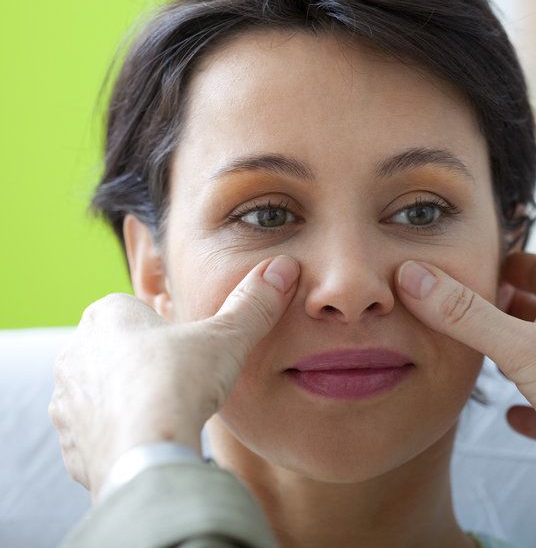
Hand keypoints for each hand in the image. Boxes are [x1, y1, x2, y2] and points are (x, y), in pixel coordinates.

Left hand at [49, 255, 299, 499]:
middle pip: (115, 352)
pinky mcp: (69, 444)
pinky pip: (94, 437)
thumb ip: (252, 304)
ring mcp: (66, 402)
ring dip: (127, 403)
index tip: (188, 350)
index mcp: (107, 315)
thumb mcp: (228, 337)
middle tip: (182, 383)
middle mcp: (75, 353)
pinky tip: (150, 445)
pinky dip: (119, 441)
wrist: (147, 453)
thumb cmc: (180, 383)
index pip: (134, 312)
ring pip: (101, 395)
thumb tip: (282, 269)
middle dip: (143, 365)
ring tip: (168, 417)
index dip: (164, 331)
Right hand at [396, 252, 535, 534]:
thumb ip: (467, 315)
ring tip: (480, 353)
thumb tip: (414, 275)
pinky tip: (509, 415)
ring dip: (516, 355)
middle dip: (512, 306)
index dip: (523, 262)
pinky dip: (527, 411)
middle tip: (473, 304)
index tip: (489, 259)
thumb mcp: (522, 347)